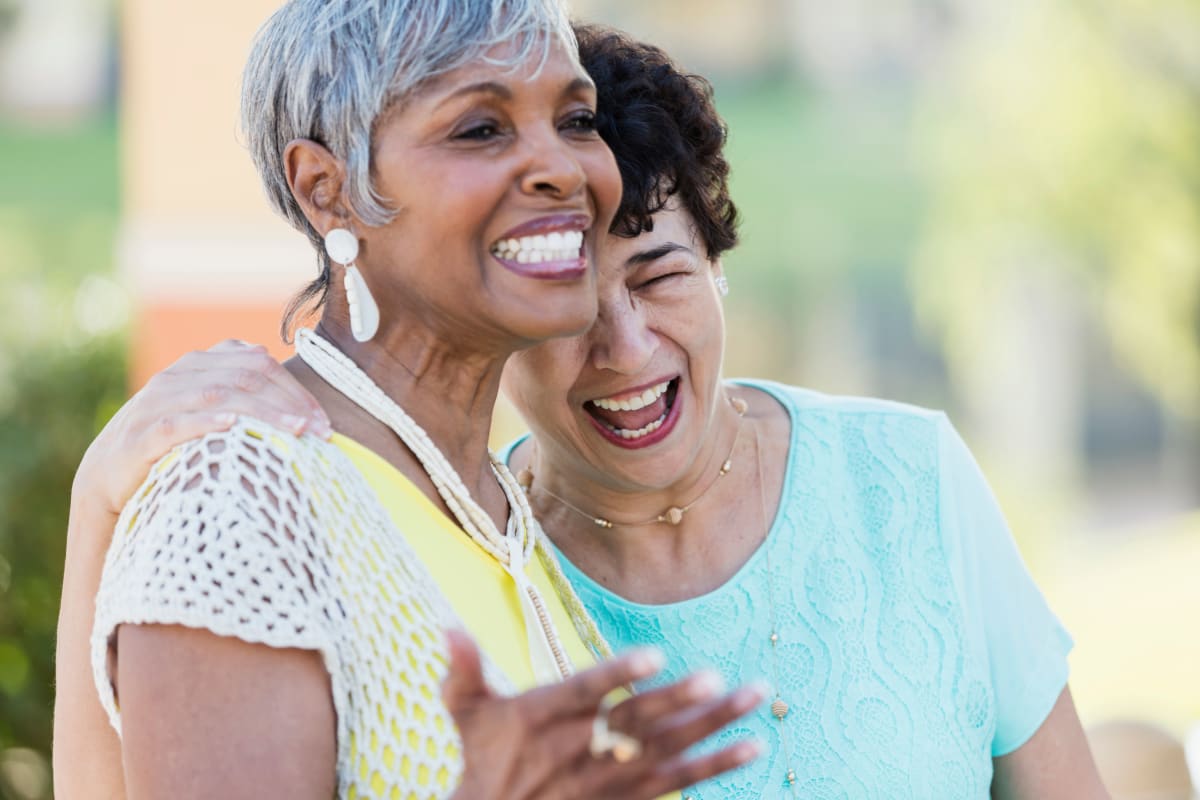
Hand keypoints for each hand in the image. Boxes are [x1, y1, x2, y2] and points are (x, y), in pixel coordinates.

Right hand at [73, 339, 329, 519]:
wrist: (109, 472)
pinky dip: (207, 422)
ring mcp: (159, 401)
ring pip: (219, 395)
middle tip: (320, 433)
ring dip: (263, 413)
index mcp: (201, 362)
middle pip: (246, 376)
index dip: (296, 390)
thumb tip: (292, 390)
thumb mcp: (209, 410)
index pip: (259, 364)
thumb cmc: (174, 442)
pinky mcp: (141, 434)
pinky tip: (234, 426)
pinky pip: (177, 423)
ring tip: (295, 431)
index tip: (324, 423)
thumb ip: (243, 392)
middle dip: (289, 404)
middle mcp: (180, 374)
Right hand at [442, 630, 763, 799]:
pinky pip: (680, 782)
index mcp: (544, 718)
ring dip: (716, 725)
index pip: (585, 692)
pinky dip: (717, 765)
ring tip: (756, 698)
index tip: (653, 656)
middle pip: (637, 723)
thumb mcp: (469, 714)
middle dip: (680, 702)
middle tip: (719, 678)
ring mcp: (609, 778)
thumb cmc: (485, 762)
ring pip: (670, 750)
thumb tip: (446, 624)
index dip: (618, 674)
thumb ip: (464, 669)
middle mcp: (581, 748)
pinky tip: (753, 746)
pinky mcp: (629, 799)